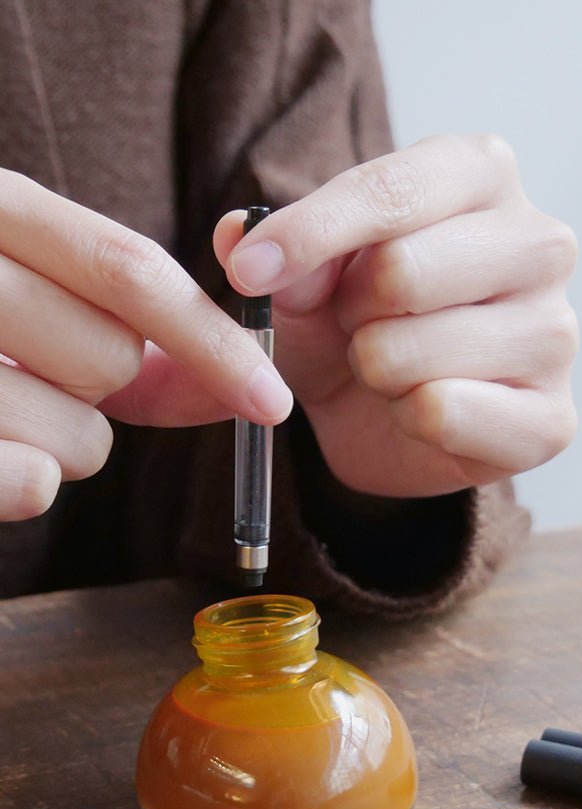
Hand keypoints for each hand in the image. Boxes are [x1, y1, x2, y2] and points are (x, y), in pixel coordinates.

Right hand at [0, 171, 291, 521]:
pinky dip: (23, 484)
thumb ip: (134, 327)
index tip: (274, 399)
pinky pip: (30, 482)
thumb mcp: (33, 296)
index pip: (130, 269)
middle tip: (38, 372)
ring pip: (78, 436)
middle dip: (107, 388)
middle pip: (110, 357)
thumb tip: (244, 380)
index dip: (216, 340)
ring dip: (63, 442)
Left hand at [215, 133, 577, 496]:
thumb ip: (276, 251)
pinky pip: (441, 413)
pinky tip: (424, 411)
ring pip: (413, 353)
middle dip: (351, 312)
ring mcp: (557, 335)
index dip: (309, 233)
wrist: (391, 418)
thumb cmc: (358, 324)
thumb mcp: (303, 278)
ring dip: (376, 371)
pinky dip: (406, 420)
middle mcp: (541, 245)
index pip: (393, 191)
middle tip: (360, 325)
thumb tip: (246, 243)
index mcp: (486, 177)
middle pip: (402, 272)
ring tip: (394, 369)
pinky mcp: (554, 418)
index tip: (251, 271)